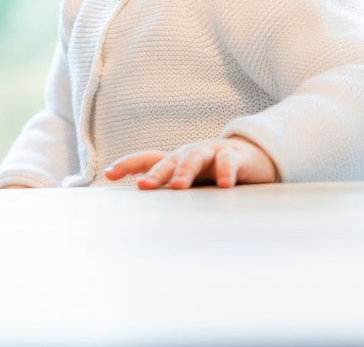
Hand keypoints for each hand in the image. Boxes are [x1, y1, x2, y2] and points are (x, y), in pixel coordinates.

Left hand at [104, 137, 277, 189]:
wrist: (254, 155)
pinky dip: (225, 172)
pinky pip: (227, 161)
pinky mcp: (234, 155)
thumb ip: (171, 191)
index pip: (147, 158)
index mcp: (176, 160)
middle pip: (168, 160)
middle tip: (144, 187)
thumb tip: (145, 212)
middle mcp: (189, 153)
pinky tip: (224, 185)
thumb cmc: (215, 172)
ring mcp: (211, 151)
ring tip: (178, 187)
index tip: (108, 175)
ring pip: (194, 157)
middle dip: (155, 174)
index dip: (127, 164)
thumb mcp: (192, 182)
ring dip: (185, 171)